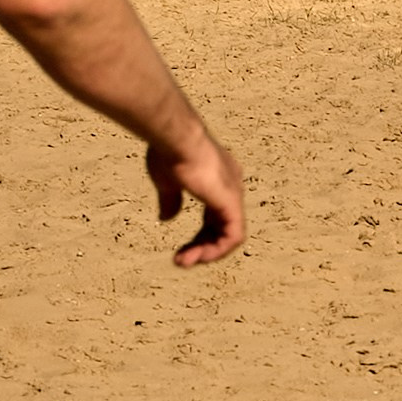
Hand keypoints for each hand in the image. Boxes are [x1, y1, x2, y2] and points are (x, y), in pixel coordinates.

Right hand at [148, 126, 245, 266]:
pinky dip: (218, 250)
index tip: (181, 250)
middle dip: (202, 248)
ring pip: (229, 235)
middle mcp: (232, 186)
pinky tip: (200, 257)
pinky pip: (234, 235)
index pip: (215, 215)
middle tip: (180, 261)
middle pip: (221, 226)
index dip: (200, 236)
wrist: (175, 138)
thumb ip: (171, 199)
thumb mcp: (167, 181)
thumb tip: (167, 218)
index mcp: (218, 179)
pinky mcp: (232, 202)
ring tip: (184, 263)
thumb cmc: (169, 151)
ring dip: (208, 253)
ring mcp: (234, 193)